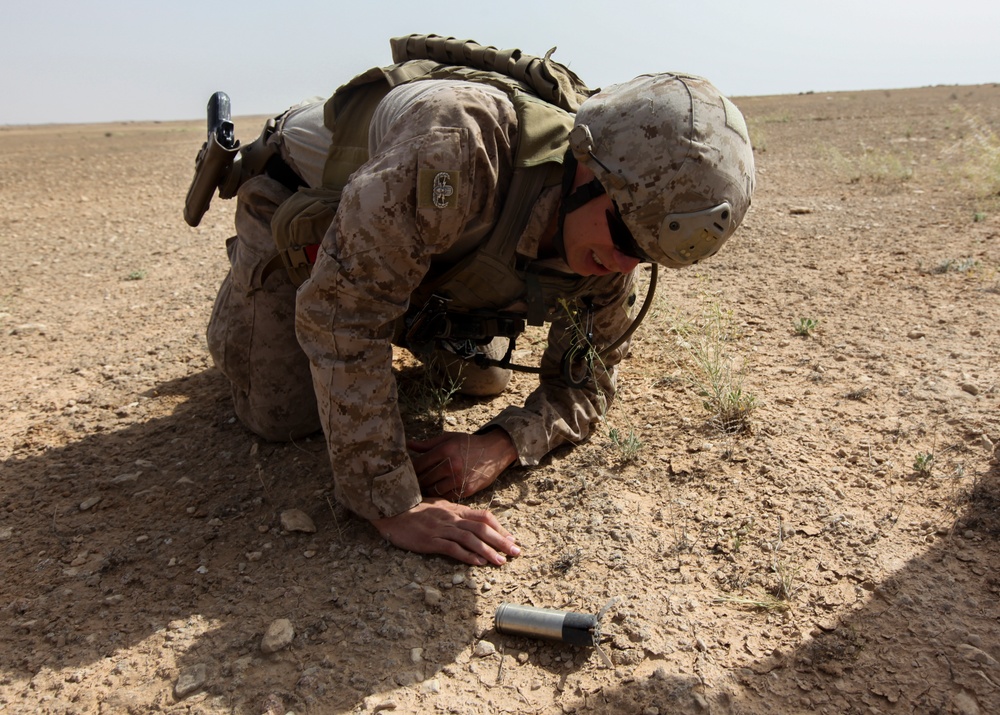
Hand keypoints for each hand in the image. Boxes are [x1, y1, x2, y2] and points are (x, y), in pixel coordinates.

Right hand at [372, 498, 520, 565]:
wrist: (391, 509)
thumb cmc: (413, 509)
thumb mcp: (437, 506)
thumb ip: (454, 513)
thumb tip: (469, 521)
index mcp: (455, 509)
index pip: (483, 517)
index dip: (500, 528)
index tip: (511, 539)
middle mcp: (451, 518)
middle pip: (482, 528)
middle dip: (501, 541)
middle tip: (516, 552)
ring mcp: (441, 529)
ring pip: (471, 539)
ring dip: (488, 551)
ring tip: (501, 561)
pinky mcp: (430, 540)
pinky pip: (452, 548)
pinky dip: (467, 556)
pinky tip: (478, 563)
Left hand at [409, 430, 517, 499]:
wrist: (494, 452)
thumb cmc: (469, 444)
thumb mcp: (449, 438)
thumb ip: (428, 444)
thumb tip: (408, 445)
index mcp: (445, 450)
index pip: (419, 464)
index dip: (410, 470)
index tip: (405, 473)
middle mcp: (451, 465)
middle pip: (424, 479)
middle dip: (416, 482)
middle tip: (409, 484)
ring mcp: (459, 479)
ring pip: (433, 490)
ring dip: (426, 491)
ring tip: (421, 489)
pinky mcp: (466, 490)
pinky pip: (446, 496)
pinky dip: (439, 495)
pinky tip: (435, 492)